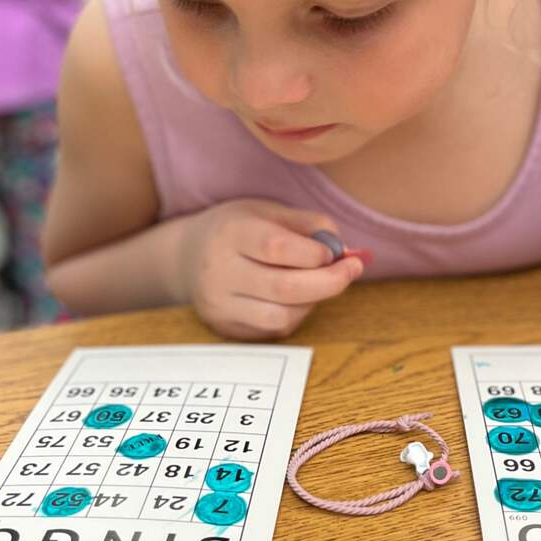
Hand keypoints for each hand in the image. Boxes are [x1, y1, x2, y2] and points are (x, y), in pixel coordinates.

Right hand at [178, 199, 365, 339]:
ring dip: (313, 301)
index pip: (276, 247)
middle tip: (353, 269)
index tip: (336, 252)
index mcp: (230, 233)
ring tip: (318, 282)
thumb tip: (346, 250)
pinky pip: (273, 328)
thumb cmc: (239, 229)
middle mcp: (219, 271)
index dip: (314, 253)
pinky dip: (296, 313)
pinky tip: (297, 296)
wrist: (187, 257)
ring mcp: (219, 304)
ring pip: (280, 315)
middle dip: (329, 282)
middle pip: (283, 288)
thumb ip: (309, 225)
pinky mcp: (225, 327)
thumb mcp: (269, 211)